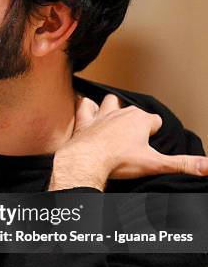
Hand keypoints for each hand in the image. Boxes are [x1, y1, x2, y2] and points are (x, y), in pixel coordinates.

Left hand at [49, 94, 207, 190]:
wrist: (88, 161)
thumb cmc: (120, 161)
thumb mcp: (155, 164)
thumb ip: (182, 164)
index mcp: (141, 120)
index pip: (155, 121)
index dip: (155, 132)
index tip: (152, 142)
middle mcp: (122, 113)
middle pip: (134, 111)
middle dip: (137, 121)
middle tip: (136, 137)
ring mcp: (102, 115)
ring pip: (110, 102)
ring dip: (113, 107)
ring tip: (115, 117)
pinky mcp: (84, 122)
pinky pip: (84, 106)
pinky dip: (86, 107)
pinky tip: (87, 107)